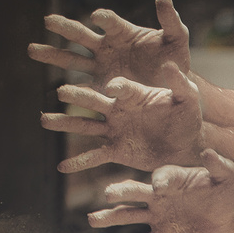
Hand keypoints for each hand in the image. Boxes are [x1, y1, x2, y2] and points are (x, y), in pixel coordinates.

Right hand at [28, 0, 191, 87]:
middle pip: (82, 36)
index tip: (97, 17)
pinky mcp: (102, 89)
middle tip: (47, 20)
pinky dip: (71, 93)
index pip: (111, 22)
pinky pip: (84, 91)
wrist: (173, 86)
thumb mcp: (177, 40)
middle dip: (65, 28)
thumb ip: (172, 22)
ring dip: (53, 55)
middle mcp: (107, 48)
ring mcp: (101, 69)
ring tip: (33, 49)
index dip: (105, 19)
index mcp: (123, 33)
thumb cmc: (175, 59)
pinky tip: (55, 94)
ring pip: (73, 62)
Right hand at [41, 62, 205, 172]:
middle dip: (78, 96)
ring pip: (86, 125)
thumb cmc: (188, 115)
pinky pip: (94, 156)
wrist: (187, 144)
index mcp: (135, 94)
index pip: (123, 87)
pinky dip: (79, 162)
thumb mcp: (188, 98)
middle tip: (61, 91)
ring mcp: (114, 129)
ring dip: (66, 123)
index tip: (114, 87)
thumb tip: (170, 65)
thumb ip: (180, 83)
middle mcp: (119, 109)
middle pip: (94, 100)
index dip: (119, 86)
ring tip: (45, 120)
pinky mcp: (116, 149)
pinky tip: (62, 167)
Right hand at [86, 148, 233, 232]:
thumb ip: (218, 165)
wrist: (228, 217)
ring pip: (130, 215)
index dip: (161, 181)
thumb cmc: (226, 191)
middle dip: (122, 192)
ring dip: (112, 218)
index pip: (161, 176)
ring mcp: (157, 216)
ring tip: (93, 219)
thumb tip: (208, 152)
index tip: (160, 187)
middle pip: (135, 192)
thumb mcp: (226, 176)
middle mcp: (158, 195)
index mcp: (172, 177)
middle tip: (107, 194)